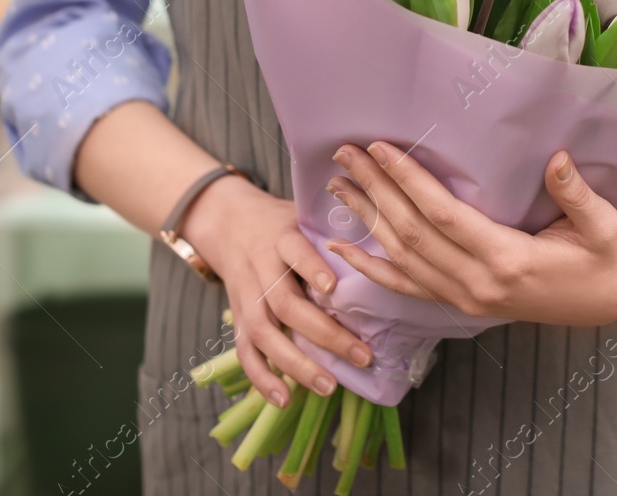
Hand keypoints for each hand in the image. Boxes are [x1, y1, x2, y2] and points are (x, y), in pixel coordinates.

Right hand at [179, 175, 372, 406]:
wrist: (230, 224)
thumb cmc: (283, 225)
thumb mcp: (304, 217)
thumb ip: (334, 234)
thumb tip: (386, 255)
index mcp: (281, 237)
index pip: (294, 251)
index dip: (311, 268)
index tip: (332, 287)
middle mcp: (260, 268)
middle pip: (285, 304)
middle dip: (324, 333)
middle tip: (362, 355)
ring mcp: (246, 297)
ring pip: (264, 334)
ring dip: (296, 364)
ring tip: (329, 386)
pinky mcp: (238, 318)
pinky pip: (245, 352)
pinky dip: (262, 378)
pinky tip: (284, 400)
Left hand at [323, 143, 616, 327]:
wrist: (608, 302)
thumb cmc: (605, 257)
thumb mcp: (605, 226)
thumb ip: (579, 195)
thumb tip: (557, 159)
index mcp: (508, 259)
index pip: (442, 216)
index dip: (408, 181)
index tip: (381, 149)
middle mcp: (477, 283)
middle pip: (411, 233)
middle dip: (376, 190)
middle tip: (346, 155)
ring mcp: (465, 298)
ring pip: (402, 258)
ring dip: (366, 221)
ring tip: (338, 186)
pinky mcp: (462, 304)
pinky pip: (406, 288)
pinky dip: (370, 270)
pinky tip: (341, 251)